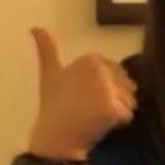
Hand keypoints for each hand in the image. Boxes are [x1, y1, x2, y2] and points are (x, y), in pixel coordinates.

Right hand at [29, 29, 136, 157]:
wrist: (54, 137)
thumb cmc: (52, 106)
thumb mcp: (49, 73)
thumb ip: (46, 49)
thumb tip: (35, 27)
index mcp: (89, 59)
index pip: (115, 71)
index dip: (107, 87)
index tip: (89, 98)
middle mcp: (100, 70)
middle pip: (125, 84)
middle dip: (116, 97)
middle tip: (93, 110)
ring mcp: (107, 89)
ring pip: (129, 99)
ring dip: (119, 110)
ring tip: (98, 118)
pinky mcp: (112, 109)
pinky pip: (128, 115)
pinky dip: (120, 123)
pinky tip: (103, 125)